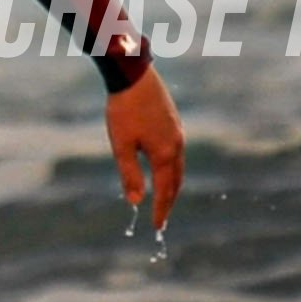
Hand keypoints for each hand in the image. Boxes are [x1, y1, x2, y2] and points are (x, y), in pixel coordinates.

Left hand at [107, 70, 185, 234]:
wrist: (133, 74)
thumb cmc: (124, 109)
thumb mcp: (121, 145)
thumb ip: (130, 174)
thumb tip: (135, 202)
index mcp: (165, 154)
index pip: (164, 191)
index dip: (160, 211)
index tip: (156, 228)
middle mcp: (177, 145)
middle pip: (176, 181)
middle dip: (169, 201)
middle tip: (162, 219)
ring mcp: (178, 133)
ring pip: (178, 167)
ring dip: (172, 185)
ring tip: (163, 198)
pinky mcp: (173, 123)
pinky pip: (177, 154)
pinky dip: (172, 169)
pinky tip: (163, 168)